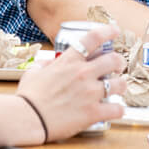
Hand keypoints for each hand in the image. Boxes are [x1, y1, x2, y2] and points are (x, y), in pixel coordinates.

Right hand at [16, 25, 124, 141]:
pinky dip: (118, 110)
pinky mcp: (93, 112)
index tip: (115, 30)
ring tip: (118, 88)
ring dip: (121, 85)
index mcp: (69, 61)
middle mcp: (83, 73)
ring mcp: (90, 92)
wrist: (28, 118)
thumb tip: (49, 64)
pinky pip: (117, 109)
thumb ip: (45, 65)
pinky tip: (115, 110)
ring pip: (120, 84)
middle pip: (114, 60)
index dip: (108, 31)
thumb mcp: (33, 73)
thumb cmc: (28, 97)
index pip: (93, 38)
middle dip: (119, 62)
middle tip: (118, 66)